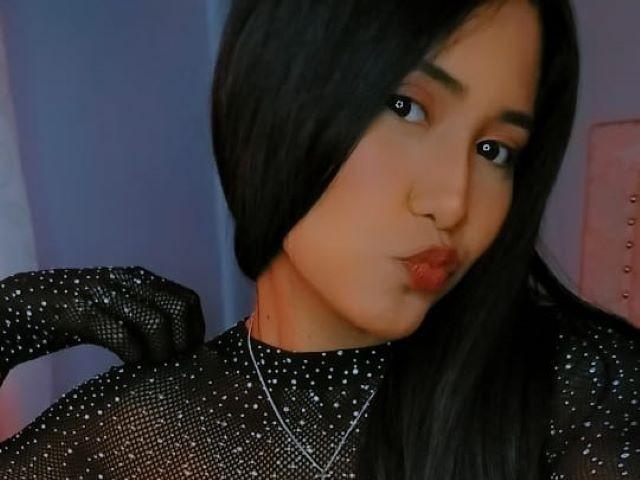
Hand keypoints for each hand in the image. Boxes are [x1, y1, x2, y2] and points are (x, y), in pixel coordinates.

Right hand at [0, 266, 205, 367]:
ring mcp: (102, 293)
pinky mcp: (76, 311)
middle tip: (171, 364)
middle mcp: (125, 281)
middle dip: (182, 341)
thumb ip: (146, 314)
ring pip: (154, 320)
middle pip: (178, 309)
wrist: (14, 306)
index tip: (188, 354)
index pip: (188, 300)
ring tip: (150, 367)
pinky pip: (119, 333)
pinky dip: (132, 354)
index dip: (195, 329)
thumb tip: (183, 341)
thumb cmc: (72, 314)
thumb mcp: (117, 308)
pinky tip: (129, 365)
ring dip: (160, 352)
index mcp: (139, 278)